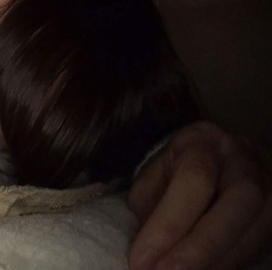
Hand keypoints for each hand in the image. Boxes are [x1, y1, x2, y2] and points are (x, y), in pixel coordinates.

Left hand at [127, 121, 271, 269]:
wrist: (209, 160)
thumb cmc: (172, 174)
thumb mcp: (150, 182)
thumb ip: (151, 212)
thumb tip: (148, 255)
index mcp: (202, 142)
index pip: (193, 180)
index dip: (169, 225)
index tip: (141, 261)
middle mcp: (242, 157)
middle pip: (241, 198)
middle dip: (203, 245)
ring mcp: (269, 180)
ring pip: (260, 223)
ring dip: (220, 260)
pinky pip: (265, 240)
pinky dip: (235, 262)